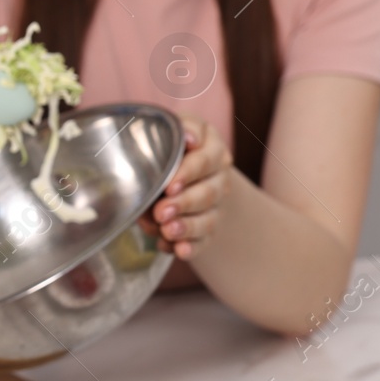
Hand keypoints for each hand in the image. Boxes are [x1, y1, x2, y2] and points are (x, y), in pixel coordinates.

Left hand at [152, 115, 231, 260]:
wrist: (175, 169)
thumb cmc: (166, 145)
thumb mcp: (172, 129)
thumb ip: (181, 130)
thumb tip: (191, 138)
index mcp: (212, 149)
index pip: (206, 161)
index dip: (188, 174)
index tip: (169, 185)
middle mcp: (218, 178)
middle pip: (208, 193)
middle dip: (184, 204)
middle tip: (161, 212)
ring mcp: (214, 206)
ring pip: (207, 220)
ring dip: (187, 227)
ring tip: (167, 231)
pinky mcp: (206, 229)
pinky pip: (203, 241)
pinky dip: (190, 248)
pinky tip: (179, 251)